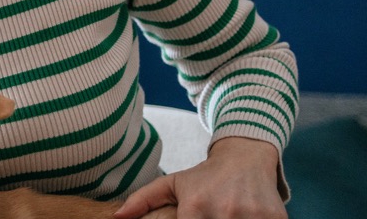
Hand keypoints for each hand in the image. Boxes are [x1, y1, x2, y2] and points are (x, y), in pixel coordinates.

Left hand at [114, 137, 284, 218]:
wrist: (246, 157)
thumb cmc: (205, 177)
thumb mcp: (172, 184)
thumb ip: (141, 200)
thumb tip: (116, 217)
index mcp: (195, 207)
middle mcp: (223, 212)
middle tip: (210, 218)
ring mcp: (251, 217)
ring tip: (225, 217)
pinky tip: (244, 217)